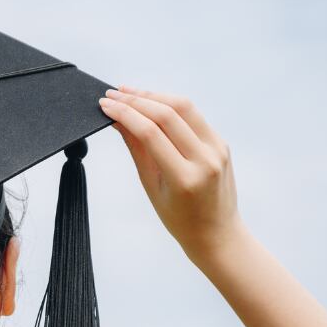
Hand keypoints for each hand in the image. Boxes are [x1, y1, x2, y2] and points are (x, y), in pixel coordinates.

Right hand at [98, 87, 241, 263]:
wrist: (216, 233)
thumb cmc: (178, 218)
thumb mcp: (151, 187)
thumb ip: (137, 150)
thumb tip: (118, 120)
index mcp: (185, 178)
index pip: (151, 133)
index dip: (125, 114)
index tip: (105, 105)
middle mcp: (205, 159)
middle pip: (168, 114)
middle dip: (136, 99)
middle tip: (112, 94)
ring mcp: (217, 149)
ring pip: (184, 107)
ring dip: (153, 95)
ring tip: (128, 92)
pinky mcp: (221, 142)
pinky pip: (194, 116)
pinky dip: (170, 105)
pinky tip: (151, 103)